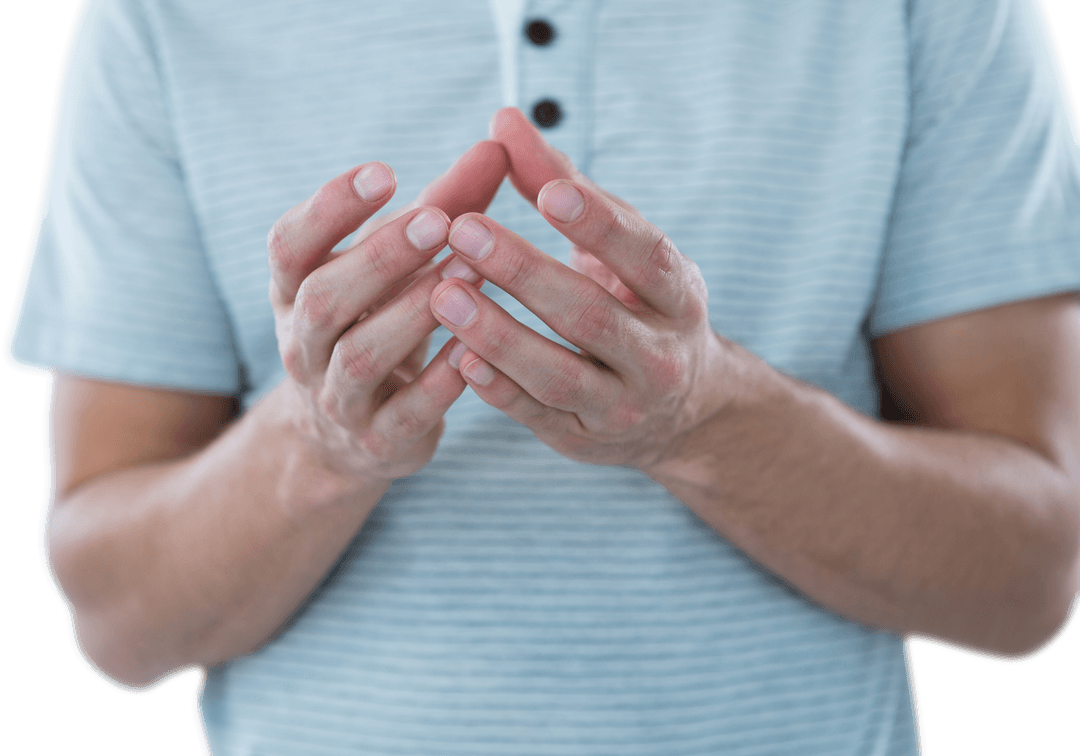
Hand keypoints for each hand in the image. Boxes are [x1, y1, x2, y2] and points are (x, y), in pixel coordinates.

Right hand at [269, 141, 508, 482]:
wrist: (351, 433)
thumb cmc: (381, 321)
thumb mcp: (400, 265)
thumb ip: (443, 206)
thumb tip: (498, 143)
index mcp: (296, 291)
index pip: (289, 246)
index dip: (328, 209)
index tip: (383, 171)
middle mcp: (303, 344)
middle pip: (324, 299)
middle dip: (379, 257)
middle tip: (437, 221)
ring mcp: (336, 398)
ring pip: (361, 357)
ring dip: (413, 314)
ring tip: (467, 274)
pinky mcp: (378, 441)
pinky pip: (404, 414)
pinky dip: (439, 384)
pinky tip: (475, 351)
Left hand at [429, 109, 729, 470]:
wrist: (678, 408)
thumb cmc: (635, 303)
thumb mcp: (619, 247)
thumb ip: (562, 186)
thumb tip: (503, 120)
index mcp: (677, 294)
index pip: (643, 255)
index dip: (598, 224)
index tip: (546, 192)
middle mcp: (660, 354)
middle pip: (589, 313)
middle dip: (524, 272)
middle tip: (463, 229)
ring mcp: (624, 405)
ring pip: (559, 374)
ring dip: (499, 334)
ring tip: (443, 293)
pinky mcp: (583, 439)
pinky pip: (537, 415)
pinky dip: (497, 389)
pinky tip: (457, 358)